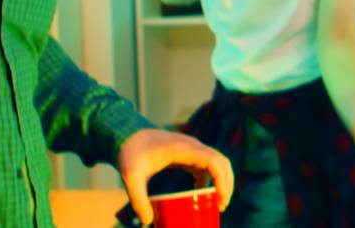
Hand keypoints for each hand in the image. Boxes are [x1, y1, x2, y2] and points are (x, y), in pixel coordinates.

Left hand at [117, 129, 233, 225]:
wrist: (127, 134)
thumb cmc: (130, 153)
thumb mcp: (131, 177)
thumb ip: (138, 200)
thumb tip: (148, 222)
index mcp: (183, 149)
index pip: (213, 161)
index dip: (222, 180)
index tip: (221, 199)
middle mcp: (192, 146)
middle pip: (221, 162)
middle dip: (226, 184)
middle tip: (221, 206)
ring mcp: (192, 148)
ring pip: (217, 162)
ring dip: (222, 180)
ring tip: (218, 201)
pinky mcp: (188, 153)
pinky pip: (208, 164)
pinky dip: (211, 178)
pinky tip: (202, 192)